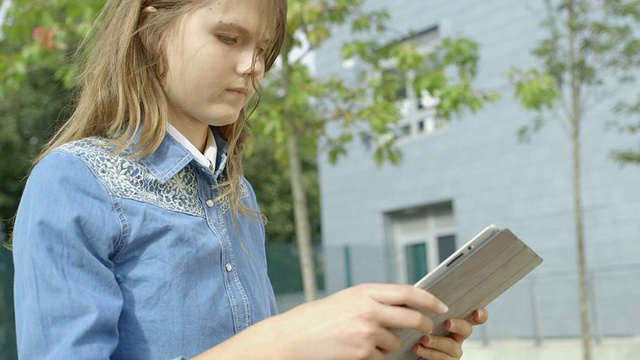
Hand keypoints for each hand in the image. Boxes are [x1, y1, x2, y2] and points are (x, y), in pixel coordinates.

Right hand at [273, 283, 448, 359]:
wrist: (294, 337)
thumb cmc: (318, 317)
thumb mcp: (347, 299)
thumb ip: (373, 300)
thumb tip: (402, 306)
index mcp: (365, 291)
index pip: (408, 292)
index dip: (429, 300)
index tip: (440, 305)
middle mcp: (370, 309)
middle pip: (412, 318)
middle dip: (424, 326)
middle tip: (426, 329)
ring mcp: (368, 332)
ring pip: (395, 342)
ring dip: (387, 344)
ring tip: (361, 339)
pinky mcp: (363, 353)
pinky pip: (380, 357)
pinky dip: (372, 357)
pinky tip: (354, 350)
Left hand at [412, 308, 488, 359]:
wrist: (409, 349)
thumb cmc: (416, 330)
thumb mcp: (423, 317)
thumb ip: (430, 308)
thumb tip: (425, 293)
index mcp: (456, 323)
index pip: (475, 318)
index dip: (480, 315)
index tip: (476, 312)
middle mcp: (458, 337)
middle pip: (466, 330)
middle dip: (458, 325)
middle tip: (447, 323)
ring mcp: (453, 351)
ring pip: (452, 347)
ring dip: (438, 342)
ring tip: (424, 339)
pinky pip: (441, 359)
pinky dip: (428, 353)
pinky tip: (418, 348)